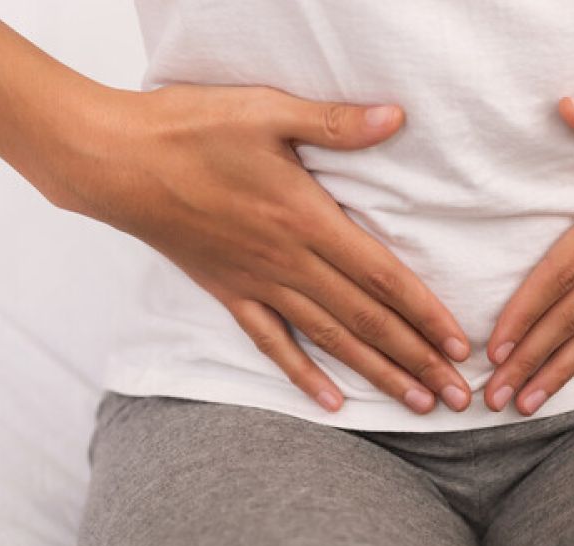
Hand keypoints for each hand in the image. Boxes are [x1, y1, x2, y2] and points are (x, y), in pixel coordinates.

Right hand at [42, 84, 474, 414]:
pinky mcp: (228, 293)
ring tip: (417, 406)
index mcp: (307, 220)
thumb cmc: (189, 129)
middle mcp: (289, 263)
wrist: (114, 162)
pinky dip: (304, 376)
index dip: (425, 314)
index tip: (459, 346)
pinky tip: (333, 405)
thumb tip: (396, 117)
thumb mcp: (267, 111)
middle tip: (458, 397)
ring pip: (330, 340)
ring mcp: (257, 284)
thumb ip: (335, 123)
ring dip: (378, 375)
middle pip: (366, 321)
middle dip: (418, 360)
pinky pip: (272, 344)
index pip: (382, 277)